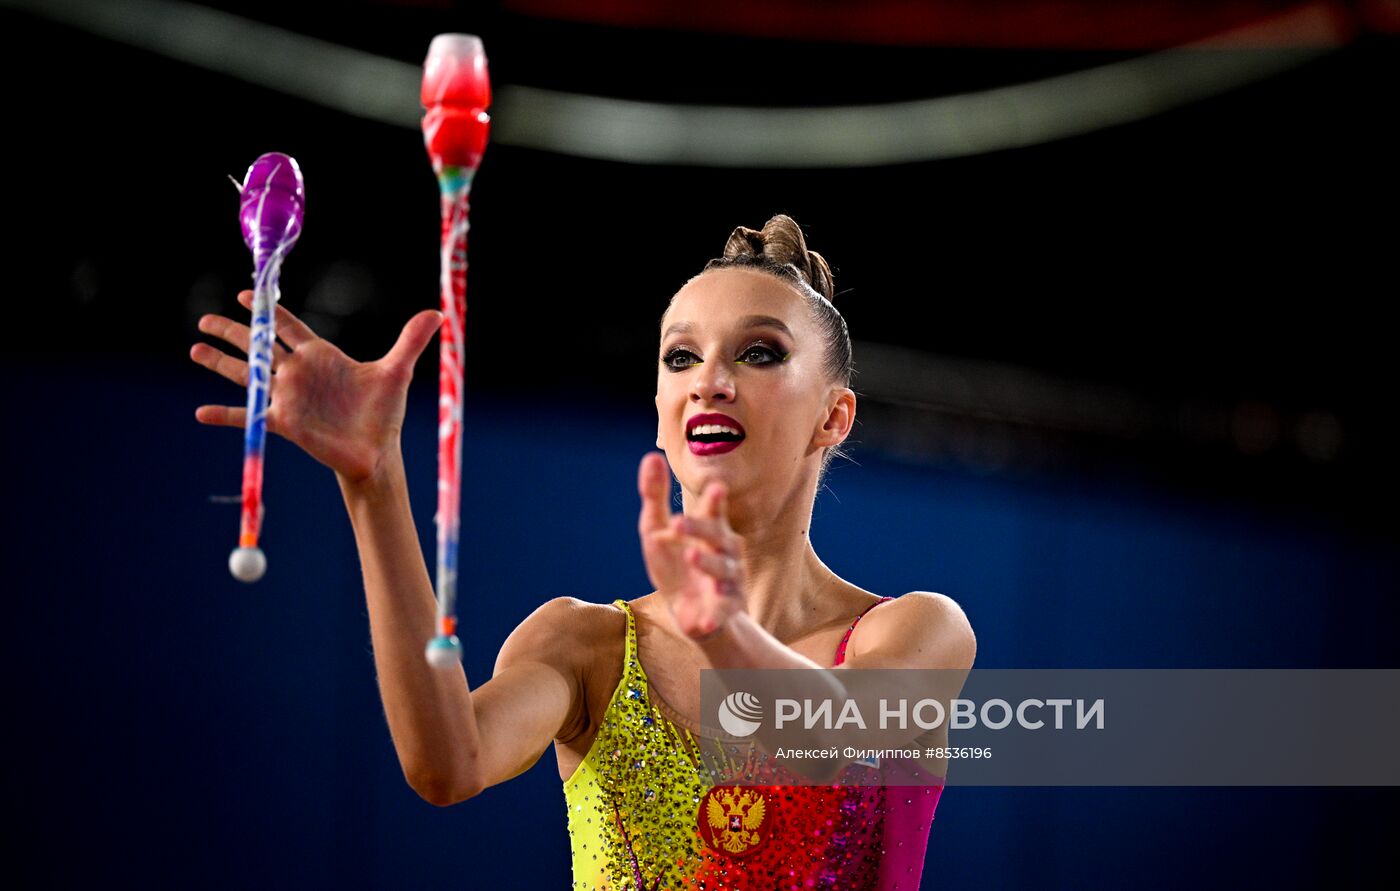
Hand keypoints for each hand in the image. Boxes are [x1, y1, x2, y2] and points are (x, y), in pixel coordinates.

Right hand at [190, 290, 441, 484]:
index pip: (287, 326)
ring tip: (192, 349)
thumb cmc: (383, 413)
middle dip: (233, 331)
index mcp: (320, 355)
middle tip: (205, 318)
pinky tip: (201, 413)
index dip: (266, 309)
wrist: (376, 452)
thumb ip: (410, 340)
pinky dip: (226, 415)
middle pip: (258, 345)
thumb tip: (437, 312)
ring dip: (219, 363)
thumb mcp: (397, 371)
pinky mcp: (284, 422)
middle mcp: (298, 372)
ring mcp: (287, 397)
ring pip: (246, 374)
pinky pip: (248, 416)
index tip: (245, 294)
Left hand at [637, 452, 746, 639]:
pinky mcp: (726, 608)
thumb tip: (651, 456)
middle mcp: (725, 551)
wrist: (695, 615)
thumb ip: (655, 496)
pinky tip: (705, 623)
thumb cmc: (678, 566)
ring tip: (692, 556)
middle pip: (717, 536)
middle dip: (700, 529)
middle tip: (677, 523)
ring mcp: (728, 580)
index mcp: (710, 530)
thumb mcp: (658, 532)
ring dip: (708, 563)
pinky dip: (714, 617)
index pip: (714, 511)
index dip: (714, 500)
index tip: (715, 487)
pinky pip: (723, 612)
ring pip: (723, 569)